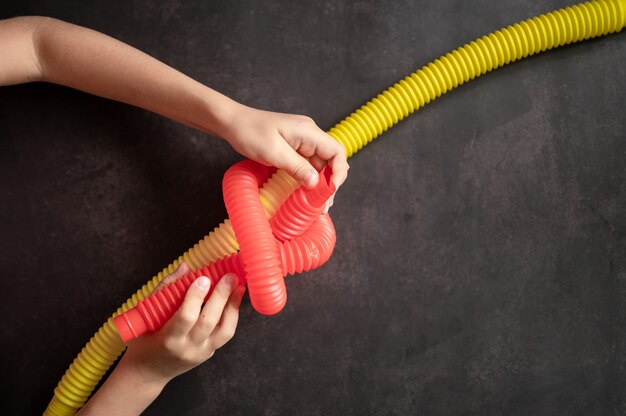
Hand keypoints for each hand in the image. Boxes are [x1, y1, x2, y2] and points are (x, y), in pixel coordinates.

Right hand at [119, 262, 244, 383]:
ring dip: (233, 307)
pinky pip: (225, 334)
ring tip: (239, 287)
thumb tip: (185, 267)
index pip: (186, 317)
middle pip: (209, 322)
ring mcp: (202, 353)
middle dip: (221, 297)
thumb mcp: (146, 315)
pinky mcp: (210, 353)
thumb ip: (165, 289)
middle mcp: (188, 348)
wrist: (147, 372)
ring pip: (225, 331)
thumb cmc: (144, 340)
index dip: (196, 297)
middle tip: (229, 277)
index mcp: (168, 339)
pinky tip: (234, 300)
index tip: (203, 278)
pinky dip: (231, 315)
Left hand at [219, 103, 348, 205]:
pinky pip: (307, 164)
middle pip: (330, 160)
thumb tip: (315, 183)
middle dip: (330, 182)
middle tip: (323, 204)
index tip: (330, 191)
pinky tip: (306, 192)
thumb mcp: (274, 153)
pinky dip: (309, 178)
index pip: (337, 151)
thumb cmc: (250, 133)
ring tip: (317, 203)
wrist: (232, 122)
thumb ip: (297, 167)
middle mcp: (310, 135)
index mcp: (309, 132)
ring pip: (319, 165)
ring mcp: (302, 141)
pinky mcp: (294, 148)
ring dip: (320, 183)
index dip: (339, 172)